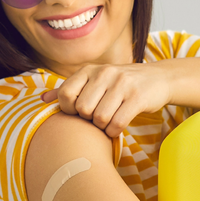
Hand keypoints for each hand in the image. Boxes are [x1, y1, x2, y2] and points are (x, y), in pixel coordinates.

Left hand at [40, 62, 174, 137]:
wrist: (158, 79)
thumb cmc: (120, 84)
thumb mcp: (94, 81)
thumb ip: (69, 89)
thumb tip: (42, 98)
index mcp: (89, 69)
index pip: (65, 95)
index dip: (69, 110)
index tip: (80, 112)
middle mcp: (104, 73)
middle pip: (83, 110)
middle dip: (89, 120)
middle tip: (98, 117)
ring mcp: (122, 84)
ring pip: (100, 118)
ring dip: (103, 127)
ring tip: (109, 121)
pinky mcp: (137, 97)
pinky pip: (117, 123)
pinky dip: (115, 131)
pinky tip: (118, 126)